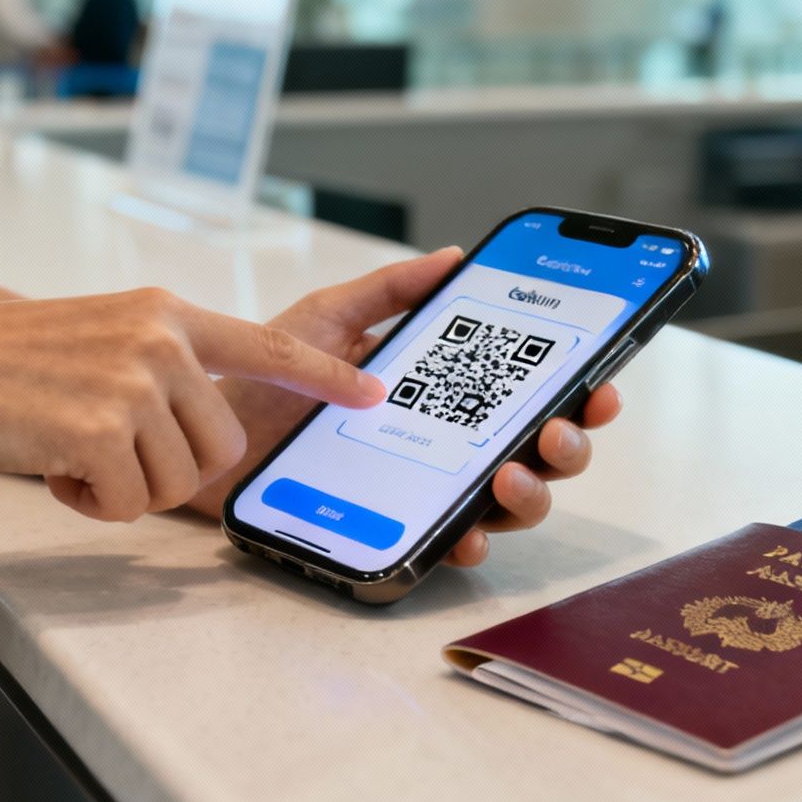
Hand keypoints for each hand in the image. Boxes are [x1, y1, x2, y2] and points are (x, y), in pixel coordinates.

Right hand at [0, 288, 383, 521]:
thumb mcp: (94, 337)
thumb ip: (154, 362)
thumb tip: (198, 411)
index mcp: (162, 314)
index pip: (265, 343)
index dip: (325, 376)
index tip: (375, 394)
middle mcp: (160, 340)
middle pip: (222, 445)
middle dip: (170, 469)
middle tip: (104, 451)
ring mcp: (134, 382)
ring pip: (178, 482)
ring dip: (125, 488)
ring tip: (68, 450)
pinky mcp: (102, 429)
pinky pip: (130, 504)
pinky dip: (90, 504)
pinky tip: (51, 467)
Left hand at [189, 249, 622, 566]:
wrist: (203, 428)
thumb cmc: (266, 377)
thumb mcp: (329, 318)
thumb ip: (391, 289)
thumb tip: (454, 256)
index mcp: (444, 394)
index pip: (530, 395)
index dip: (578, 391)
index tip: (598, 381)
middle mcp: (446, 445)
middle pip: (539, 453)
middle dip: (568, 444)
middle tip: (556, 429)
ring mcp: (423, 490)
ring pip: (507, 504)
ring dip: (529, 494)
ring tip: (510, 474)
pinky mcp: (389, 529)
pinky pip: (443, 545)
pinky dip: (463, 542)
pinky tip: (464, 532)